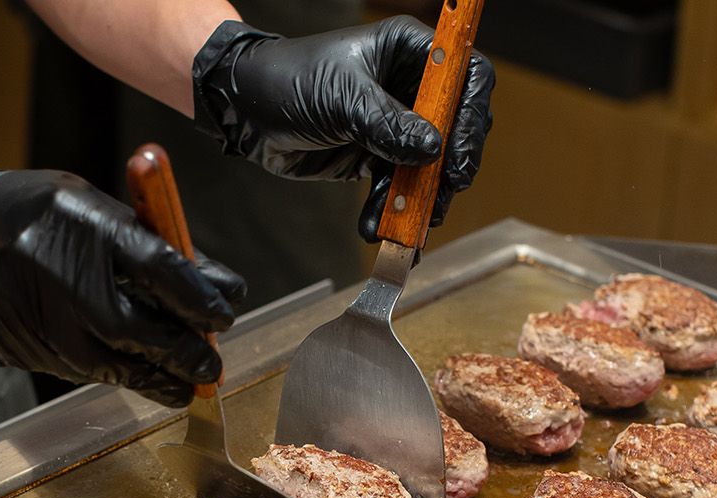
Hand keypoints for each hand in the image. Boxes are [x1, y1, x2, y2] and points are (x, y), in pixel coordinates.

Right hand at [0, 151, 246, 407]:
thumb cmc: (36, 214)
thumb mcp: (96, 211)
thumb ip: (155, 247)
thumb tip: (219, 288)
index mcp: (85, 226)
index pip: (162, 269)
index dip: (200, 299)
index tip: (224, 316)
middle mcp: (61, 276)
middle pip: (139, 330)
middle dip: (183, 353)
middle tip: (212, 365)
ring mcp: (36, 318)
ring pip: (111, 363)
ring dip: (154, 377)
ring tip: (184, 383)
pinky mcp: (19, 349)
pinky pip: (79, 370)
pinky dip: (112, 372)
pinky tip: (133, 370)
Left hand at [190, 16, 494, 241]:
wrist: (246, 111)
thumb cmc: (288, 80)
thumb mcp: (342, 98)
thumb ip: (389, 124)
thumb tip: (433, 150)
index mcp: (409, 51)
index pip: (466, 76)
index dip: (470, 117)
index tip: (457, 159)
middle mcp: (409, 84)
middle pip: (455, 127)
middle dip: (448, 168)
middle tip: (439, 197)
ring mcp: (395, 122)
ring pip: (429, 165)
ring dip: (420, 199)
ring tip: (407, 227)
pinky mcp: (376, 154)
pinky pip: (397, 186)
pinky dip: (390, 210)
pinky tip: (378, 229)